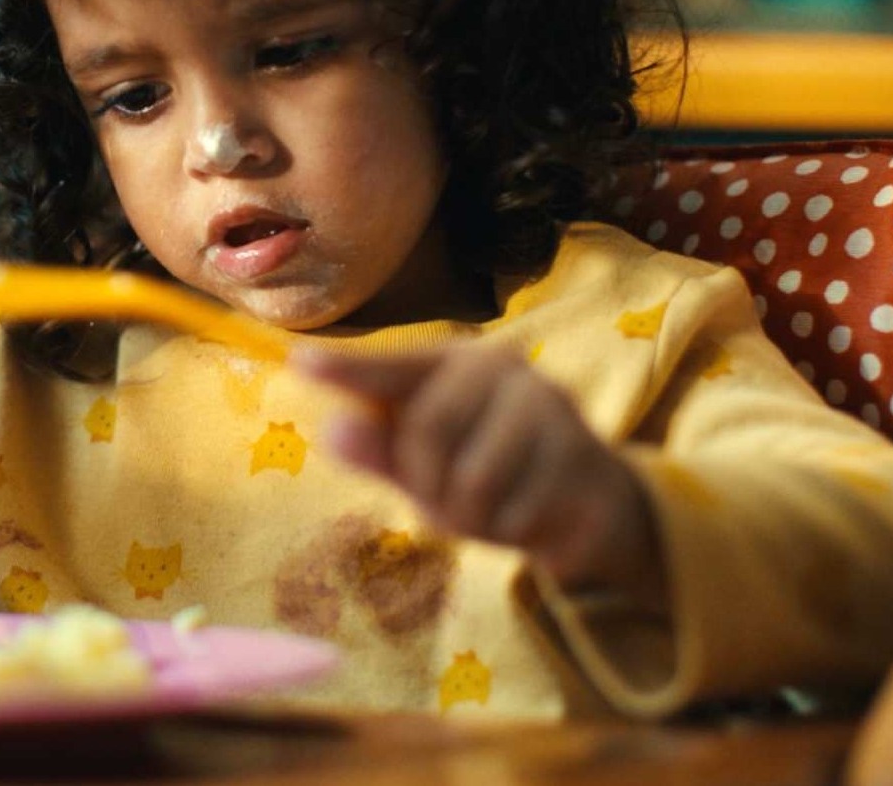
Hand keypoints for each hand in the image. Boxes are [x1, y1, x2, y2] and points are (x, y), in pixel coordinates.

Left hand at [296, 344, 665, 603]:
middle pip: (427, 429)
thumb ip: (381, 450)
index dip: (349, 369)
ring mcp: (548, 408)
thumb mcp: (426, 467)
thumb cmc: (490, 474)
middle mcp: (503, 370)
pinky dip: (510, 531)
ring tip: (489, 510)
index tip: (300, 362)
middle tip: (444, 500)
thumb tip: (334, 428)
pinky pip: (516, 512)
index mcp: (454, 363)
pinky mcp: (580, 455)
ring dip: (469, 517)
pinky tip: (527, 516)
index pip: (392, 368)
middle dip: (426, 482)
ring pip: (473, 480)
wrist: (591, 502)